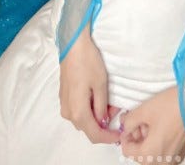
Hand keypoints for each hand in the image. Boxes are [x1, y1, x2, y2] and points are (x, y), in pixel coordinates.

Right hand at [59, 26, 120, 143]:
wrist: (73, 45)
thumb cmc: (88, 62)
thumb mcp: (101, 85)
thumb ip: (102, 107)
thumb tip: (104, 120)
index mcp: (78, 112)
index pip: (94, 134)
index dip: (108, 137)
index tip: (120, 134)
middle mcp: (68, 112)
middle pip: (87, 128)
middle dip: (103, 127)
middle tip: (117, 115)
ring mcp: (64, 105)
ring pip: (82, 120)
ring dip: (96, 118)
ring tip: (109, 104)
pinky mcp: (64, 97)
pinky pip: (78, 111)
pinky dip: (89, 110)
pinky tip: (98, 99)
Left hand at [120, 86, 184, 161]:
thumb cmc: (171, 106)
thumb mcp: (144, 110)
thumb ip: (129, 122)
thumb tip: (125, 127)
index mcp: (150, 154)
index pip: (127, 151)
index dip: (125, 135)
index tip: (128, 122)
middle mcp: (161, 160)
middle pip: (140, 153)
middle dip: (136, 135)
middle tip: (139, 118)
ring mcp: (172, 156)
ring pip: (151, 151)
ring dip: (146, 137)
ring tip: (151, 118)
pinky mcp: (179, 150)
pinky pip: (162, 149)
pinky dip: (157, 138)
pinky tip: (160, 123)